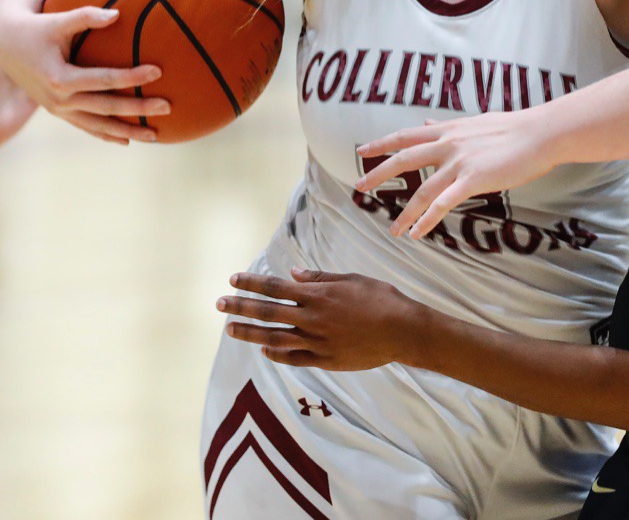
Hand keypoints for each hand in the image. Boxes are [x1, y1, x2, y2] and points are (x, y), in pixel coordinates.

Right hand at [0, 4, 168, 143]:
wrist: (4, 46)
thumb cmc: (35, 29)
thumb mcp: (57, 21)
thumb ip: (86, 17)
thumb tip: (118, 13)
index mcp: (59, 78)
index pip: (104, 80)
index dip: (131, 77)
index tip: (158, 71)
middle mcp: (59, 100)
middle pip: (106, 107)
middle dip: (138, 109)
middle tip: (168, 107)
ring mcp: (58, 110)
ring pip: (98, 125)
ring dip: (127, 131)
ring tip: (156, 135)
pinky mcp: (58, 112)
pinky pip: (86, 127)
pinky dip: (106, 135)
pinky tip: (128, 141)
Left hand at [217, 268, 426, 370]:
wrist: (403, 331)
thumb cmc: (382, 299)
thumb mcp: (353, 280)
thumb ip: (321, 279)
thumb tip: (294, 275)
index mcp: (319, 295)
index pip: (276, 287)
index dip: (252, 283)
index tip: (233, 280)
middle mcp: (313, 319)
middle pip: (268, 312)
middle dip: (240, 306)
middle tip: (219, 304)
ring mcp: (317, 342)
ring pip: (275, 337)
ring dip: (250, 332)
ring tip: (231, 329)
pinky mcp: (325, 360)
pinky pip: (294, 358)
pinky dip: (276, 353)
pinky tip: (264, 349)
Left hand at [355, 110, 556, 238]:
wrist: (541, 133)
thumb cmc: (515, 128)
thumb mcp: (476, 121)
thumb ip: (449, 125)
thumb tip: (429, 121)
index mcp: (449, 129)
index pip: (407, 135)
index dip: (382, 143)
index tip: (362, 150)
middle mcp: (449, 144)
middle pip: (404, 159)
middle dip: (379, 174)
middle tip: (360, 188)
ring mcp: (460, 162)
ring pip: (422, 190)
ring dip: (406, 212)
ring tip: (394, 231)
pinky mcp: (475, 179)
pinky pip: (444, 203)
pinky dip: (428, 220)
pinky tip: (418, 233)